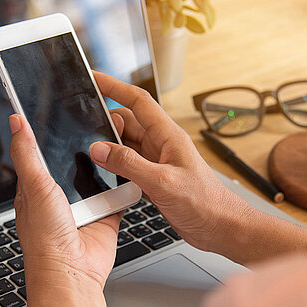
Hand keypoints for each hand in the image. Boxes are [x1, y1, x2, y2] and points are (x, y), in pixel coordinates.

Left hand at [8, 113, 122, 286]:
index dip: (50, 132)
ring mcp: (83, 205)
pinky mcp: (105, 214)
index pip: (42, 152)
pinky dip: (124, 184)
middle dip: (85, 146)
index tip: (62, 110)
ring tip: (115, 143)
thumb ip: (26, 153)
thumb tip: (16, 121)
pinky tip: (128, 170)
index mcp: (36, 187)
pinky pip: (118, 193)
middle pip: (74, 160)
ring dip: (106, 164)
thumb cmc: (45, 237)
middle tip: (97, 122)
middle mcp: (60, 196)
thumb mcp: (33, 185)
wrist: (72, 273)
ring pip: (98, 174)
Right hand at [89, 72, 246, 253]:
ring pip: (126, 146)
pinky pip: (129, 167)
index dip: (114, 86)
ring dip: (109, 149)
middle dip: (105, 123)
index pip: (138, 101)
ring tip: (90, 154)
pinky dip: (115, 169)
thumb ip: (129, 165)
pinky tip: (106, 178)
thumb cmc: (206, 203)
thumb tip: (99, 149)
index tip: (93, 78)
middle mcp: (162, 145)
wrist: (222, 229)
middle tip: (83, 130)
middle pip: (127, 123)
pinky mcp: (155, 181)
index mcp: (168, 136)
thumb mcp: (163, 182)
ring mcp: (158, 163)